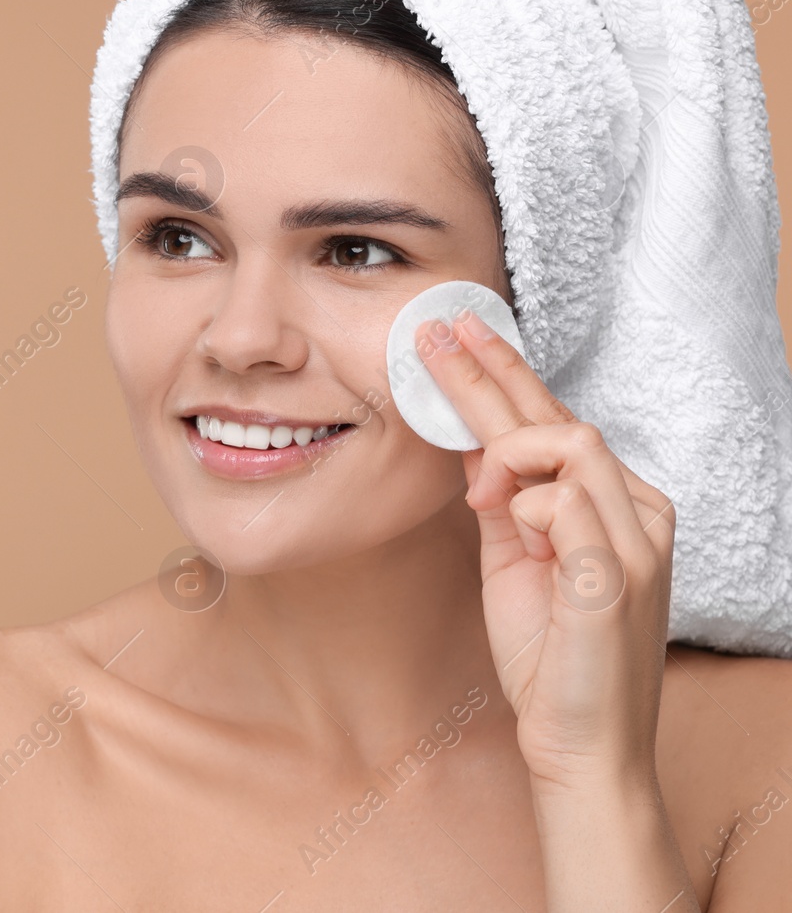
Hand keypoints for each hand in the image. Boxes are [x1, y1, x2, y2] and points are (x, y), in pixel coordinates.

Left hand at [416, 309, 676, 793]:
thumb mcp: (512, 562)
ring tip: (481, 489)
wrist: (580, 743)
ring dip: (510, 450)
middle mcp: (636, 514)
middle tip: (439, 331)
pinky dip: (527, 504)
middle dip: (493, 369)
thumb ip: (502, 505)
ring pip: (573, 443)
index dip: (505, 378)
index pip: (556, 425)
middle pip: (561, 418)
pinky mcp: (617, 576)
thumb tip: (473, 449)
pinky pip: (567, 502)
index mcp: (611, 508)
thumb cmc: (550, 658)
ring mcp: (635, 543)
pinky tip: (512, 523)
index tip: (457, 341)